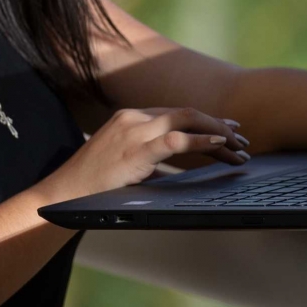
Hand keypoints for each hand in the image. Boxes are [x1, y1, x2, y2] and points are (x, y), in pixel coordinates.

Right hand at [38, 107, 250, 204]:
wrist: (65, 194)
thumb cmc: (94, 185)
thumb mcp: (125, 165)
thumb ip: (150, 160)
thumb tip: (178, 170)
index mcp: (130, 118)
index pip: (175, 113)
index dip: (205, 120)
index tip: (227, 129)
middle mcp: (133, 117)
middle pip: (186, 113)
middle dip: (218, 125)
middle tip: (241, 139)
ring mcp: (134, 131)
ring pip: (186, 121)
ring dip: (217, 134)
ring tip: (238, 147)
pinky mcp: (135, 150)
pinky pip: (175, 140)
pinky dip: (201, 141)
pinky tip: (218, 146)